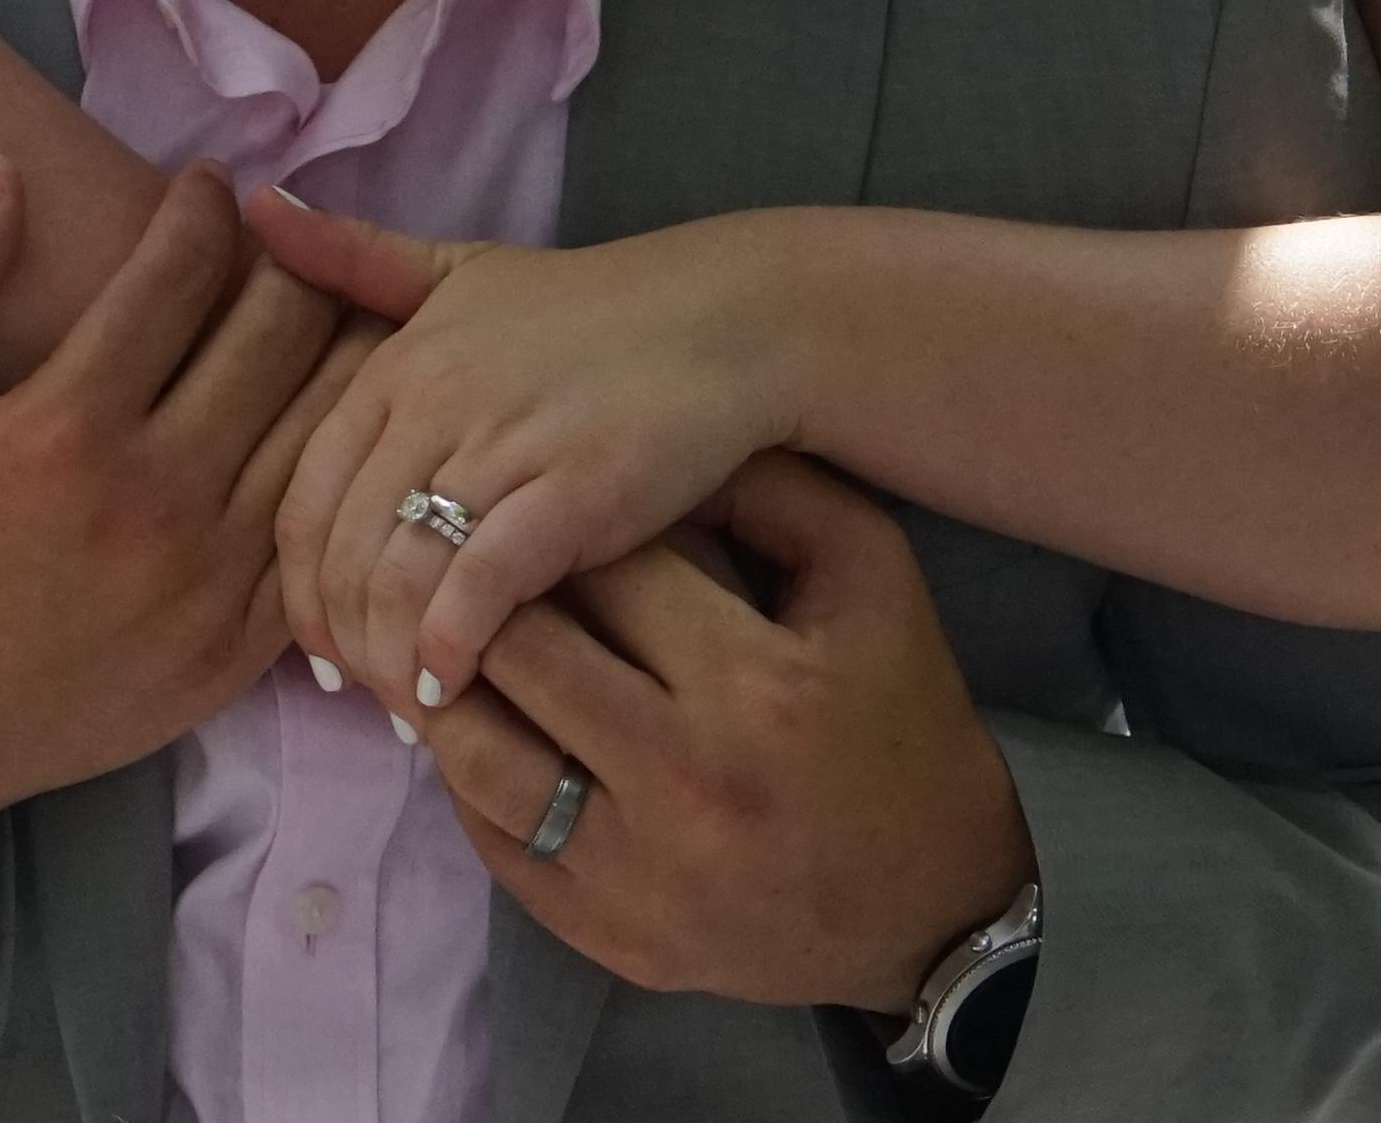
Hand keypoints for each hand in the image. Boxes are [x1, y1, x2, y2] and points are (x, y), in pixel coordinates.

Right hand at [0, 157, 363, 865]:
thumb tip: (1, 174)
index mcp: (62, 428)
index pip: (177, 275)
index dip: (204, 209)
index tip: (207, 184)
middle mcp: (153, 498)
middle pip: (277, 336)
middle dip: (290, 262)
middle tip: (285, 237)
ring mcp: (210, 579)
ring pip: (324, 425)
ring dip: (336, 351)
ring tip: (328, 309)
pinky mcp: (240, 645)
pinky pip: (320, 526)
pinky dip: (338, 463)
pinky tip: (328, 422)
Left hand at [244, 195, 798, 712]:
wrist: (732, 319)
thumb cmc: (593, 308)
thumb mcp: (460, 270)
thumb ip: (355, 257)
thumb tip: (256, 210)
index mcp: (394, 363)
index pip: (302, 496)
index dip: (299, 586)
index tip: (319, 645)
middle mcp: (431, 402)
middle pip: (341, 550)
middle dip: (343, 638)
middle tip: (365, 696)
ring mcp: (501, 446)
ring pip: (398, 576)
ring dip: (391, 659)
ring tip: (409, 707)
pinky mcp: (572, 491)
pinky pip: (477, 586)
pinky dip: (451, 648)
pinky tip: (452, 687)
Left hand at [400, 453, 1030, 1012]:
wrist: (935, 910)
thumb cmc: (901, 723)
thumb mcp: (872, 580)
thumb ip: (772, 491)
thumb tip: (652, 449)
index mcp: (753, 683)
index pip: (599, 566)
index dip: (556, 520)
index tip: (540, 501)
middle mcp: (683, 780)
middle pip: (518, 652)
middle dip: (483, 591)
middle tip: (461, 553)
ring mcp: (633, 869)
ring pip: (474, 752)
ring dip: (447, 682)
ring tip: (445, 635)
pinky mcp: (599, 931)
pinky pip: (487, 838)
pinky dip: (463, 773)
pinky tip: (475, 723)